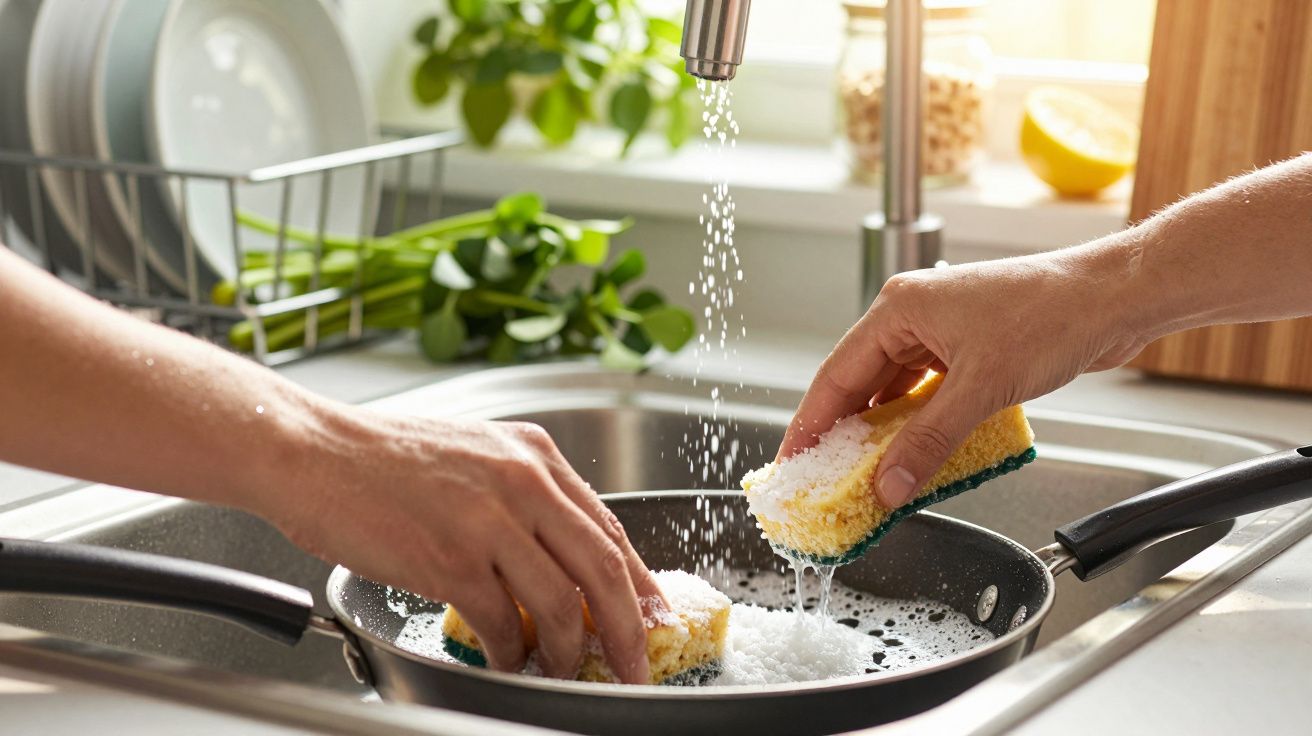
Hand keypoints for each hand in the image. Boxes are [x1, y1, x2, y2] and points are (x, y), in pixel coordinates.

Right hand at [260, 410, 662, 683]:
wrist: (311, 451)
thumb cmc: (382, 458)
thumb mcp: (477, 455)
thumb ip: (525, 497)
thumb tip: (563, 559)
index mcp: (535, 454)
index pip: (609, 526)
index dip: (638, 581)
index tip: (654, 615)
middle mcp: (523, 481)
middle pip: (604, 568)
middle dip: (628, 628)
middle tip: (634, 663)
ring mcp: (489, 520)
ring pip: (562, 603)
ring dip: (568, 650)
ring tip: (562, 669)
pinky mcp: (451, 558)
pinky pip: (504, 623)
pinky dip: (512, 653)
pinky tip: (508, 661)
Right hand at [778, 248, 1143, 507]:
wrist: (1116, 300)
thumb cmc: (1054, 314)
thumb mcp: (981, 387)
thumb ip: (929, 441)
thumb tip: (890, 485)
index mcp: (900, 309)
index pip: (837, 375)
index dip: (810, 423)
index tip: (792, 463)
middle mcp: (914, 317)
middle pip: (861, 385)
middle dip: (843, 435)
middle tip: (823, 480)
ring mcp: (942, 334)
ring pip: (895, 393)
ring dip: (883, 435)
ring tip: (866, 478)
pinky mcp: (969, 352)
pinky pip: (927, 396)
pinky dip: (918, 427)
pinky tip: (914, 457)